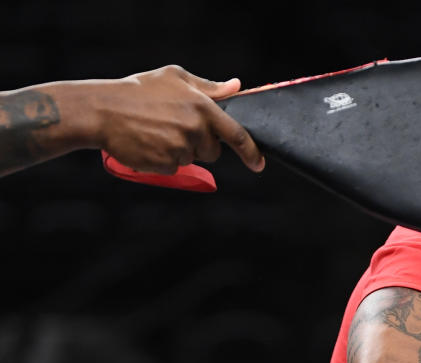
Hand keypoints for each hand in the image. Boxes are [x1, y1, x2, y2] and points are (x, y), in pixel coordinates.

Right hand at [95, 65, 264, 173]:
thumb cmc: (138, 90)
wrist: (102, 110)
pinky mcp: (166, 165)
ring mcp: (180, 148)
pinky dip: (164, 160)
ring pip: (192, 159)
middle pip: (213, 151)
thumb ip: (208, 87)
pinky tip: (149, 143)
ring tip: (157, 131)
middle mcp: (195, 129)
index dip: (251, 151)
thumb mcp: (174, 78)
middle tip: (174, 127)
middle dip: (200, 144)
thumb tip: (236, 86)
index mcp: (202, 107)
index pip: (237, 134)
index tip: (258, 163)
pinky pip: (174, 168)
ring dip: (180, 150)